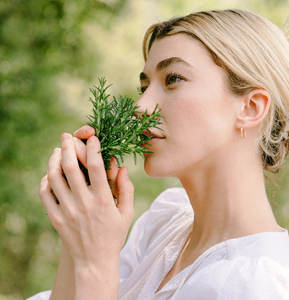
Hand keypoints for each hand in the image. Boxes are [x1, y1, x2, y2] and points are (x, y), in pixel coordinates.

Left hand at [39, 133, 133, 272]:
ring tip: (57, 151)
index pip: (96, 167)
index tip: (93, 138)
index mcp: (103, 201)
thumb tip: (122, 168)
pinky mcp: (56, 219)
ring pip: (55, 178)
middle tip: (67, 136)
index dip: (93, 149)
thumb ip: (126, 189)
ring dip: (54, 160)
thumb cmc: (113, 235)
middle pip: (71, 167)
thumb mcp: (126, 213)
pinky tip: (50, 173)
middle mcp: (83, 203)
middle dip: (68, 147)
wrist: (94, 262)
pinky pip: (45, 195)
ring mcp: (67, 211)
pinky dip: (45, 181)